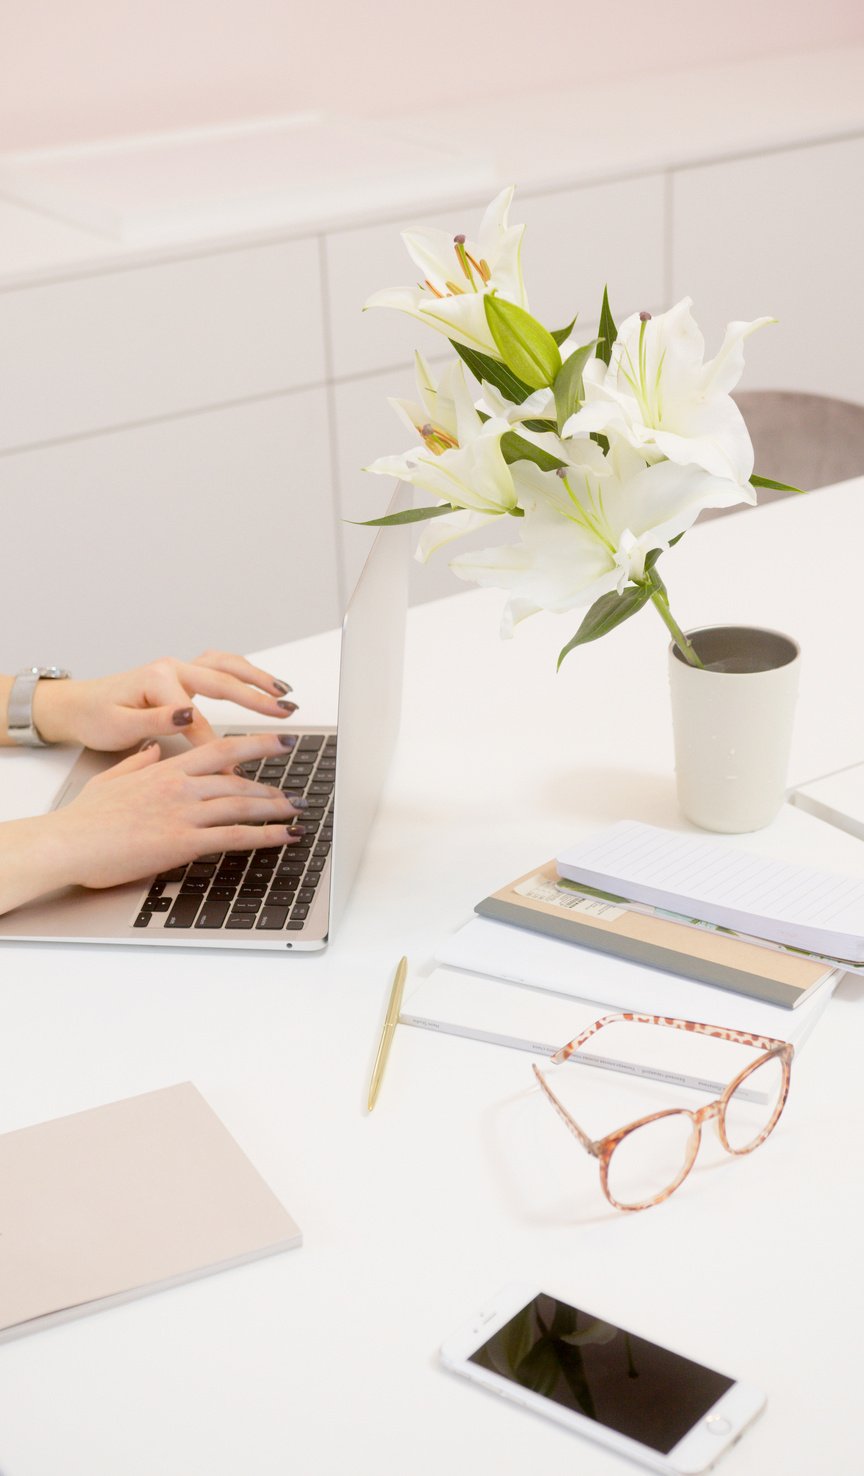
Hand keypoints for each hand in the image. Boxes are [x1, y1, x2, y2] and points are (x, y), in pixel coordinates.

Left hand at [30, 652, 297, 749]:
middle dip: (257, 698)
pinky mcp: (182, 675)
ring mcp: (179, 668)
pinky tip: (261, 683)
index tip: (235, 771)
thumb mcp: (119, 725)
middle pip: (224, 681)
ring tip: (283, 692)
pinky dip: (244, 672)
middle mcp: (172, 668)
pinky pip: (220, 667)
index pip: (198, 719)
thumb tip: (188, 715)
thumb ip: (156, 721)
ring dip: (257, 678)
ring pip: (227, 666)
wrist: (79, 706)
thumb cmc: (96, 717)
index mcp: (158, 679)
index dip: (217, 747)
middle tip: (284, 713)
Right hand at [45, 735, 305, 891]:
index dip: (255, 744)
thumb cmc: (83, 818)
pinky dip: (265, 835)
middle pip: (237, 776)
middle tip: (295, 784)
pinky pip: (234, 836)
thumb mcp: (112, 777)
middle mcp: (179, 786)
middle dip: (272, 780)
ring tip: (297, 811)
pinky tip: (284, 836)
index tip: (280, 740)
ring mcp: (183, 813)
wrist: (67, 842)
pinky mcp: (182, 842)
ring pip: (241, 803)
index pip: (220, 749)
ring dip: (275, 807)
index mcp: (164, 769)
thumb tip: (154, 749)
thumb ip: (138, 762)